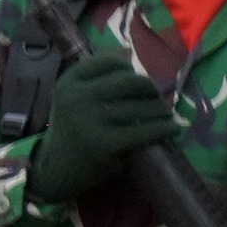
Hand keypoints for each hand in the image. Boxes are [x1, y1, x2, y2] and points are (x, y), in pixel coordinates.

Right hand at [30, 55, 177, 204]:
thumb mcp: (72, 98)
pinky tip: (173, 128)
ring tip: (167, 113)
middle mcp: (77, 97)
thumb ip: (95, 80)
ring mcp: (91, 120)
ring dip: (161, 109)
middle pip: (129, 81)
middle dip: (150, 87)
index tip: (140, 74)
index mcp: (69, 82)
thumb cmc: (71, 130)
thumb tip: (134, 57)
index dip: (130, 67)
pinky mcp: (105, 143)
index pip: (108, 62)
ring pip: (140, 106)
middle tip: (159, 95)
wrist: (53, 170)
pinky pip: (144, 130)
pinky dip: (164, 127)